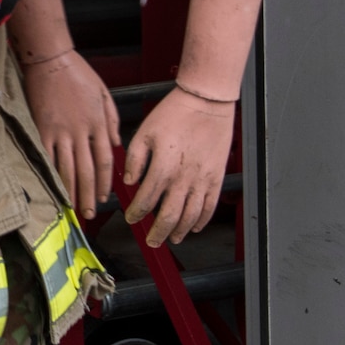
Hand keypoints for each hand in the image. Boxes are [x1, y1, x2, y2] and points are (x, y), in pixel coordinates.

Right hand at [20, 49, 121, 218]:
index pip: (105, 161)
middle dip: (88, 195)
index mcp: (98, 123)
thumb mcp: (104, 93)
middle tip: (88, 214)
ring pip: (67, 169)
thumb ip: (112, 119)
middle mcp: (81, 131)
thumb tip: (117, 142)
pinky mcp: (42, 128)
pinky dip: (50, 174)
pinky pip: (47, 157)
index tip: (104, 198)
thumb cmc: (78, 72)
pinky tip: (51, 187)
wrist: (51, 59)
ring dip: (70, 190)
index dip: (105, 182)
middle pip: (87, 171)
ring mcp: (61, 131)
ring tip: (71, 207)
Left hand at [121, 87, 236, 246]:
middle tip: (150, 241)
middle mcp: (183, 179)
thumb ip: (134, 160)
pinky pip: (210, 207)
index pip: (146, 201)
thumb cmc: (173, 114)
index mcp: (162, 167)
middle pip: (168, 217)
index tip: (131, 218)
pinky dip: (202, 221)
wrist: (205, 103)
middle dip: (157, 233)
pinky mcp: (216, 179)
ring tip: (170, 238)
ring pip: (190, 217)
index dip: (136, 214)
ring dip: (179, 231)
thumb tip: (128, 182)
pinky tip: (194, 227)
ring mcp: (202, 181)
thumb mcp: (144, 132)